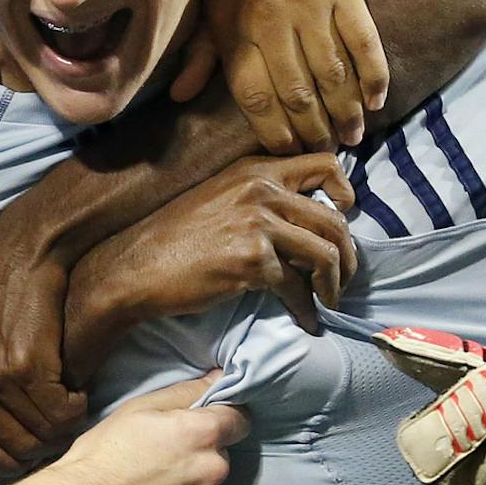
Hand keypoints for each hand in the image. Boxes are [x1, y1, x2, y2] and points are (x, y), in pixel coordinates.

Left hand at [0, 207, 84, 474]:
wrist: (22, 252)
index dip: (9, 462)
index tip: (30, 451)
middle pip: (13, 450)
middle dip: (41, 449)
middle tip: (58, 434)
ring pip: (40, 435)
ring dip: (62, 431)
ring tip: (70, 413)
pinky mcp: (29, 364)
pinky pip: (61, 413)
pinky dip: (75, 411)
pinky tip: (78, 395)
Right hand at [51, 373, 247, 484]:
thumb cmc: (105, 452)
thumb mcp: (139, 409)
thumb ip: (186, 392)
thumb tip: (219, 378)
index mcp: (203, 433)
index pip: (240, 419)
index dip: (223, 419)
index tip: (202, 425)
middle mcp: (215, 469)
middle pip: (221, 454)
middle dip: (200, 454)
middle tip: (163, 459)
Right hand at [71, 154, 355, 340]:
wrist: (136, 267)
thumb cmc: (174, 238)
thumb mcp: (220, 199)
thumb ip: (260, 199)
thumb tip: (303, 221)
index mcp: (255, 170)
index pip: (326, 163)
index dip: (346, 193)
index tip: (346, 218)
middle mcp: (261, 189)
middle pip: (334, 218)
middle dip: (348, 255)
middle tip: (343, 279)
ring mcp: (258, 224)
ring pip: (326, 253)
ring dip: (335, 284)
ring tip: (329, 301)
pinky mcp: (252, 261)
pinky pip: (297, 288)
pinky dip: (306, 309)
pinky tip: (305, 321)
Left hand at [186, 0, 387, 152]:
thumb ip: (201, 49)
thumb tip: (180, 97)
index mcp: (234, 24)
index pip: (253, 96)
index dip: (272, 132)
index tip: (287, 153)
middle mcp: (270, 20)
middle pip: (296, 93)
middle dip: (312, 131)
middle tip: (325, 153)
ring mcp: (311, 4)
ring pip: (332, 75)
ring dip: (345, 113)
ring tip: (352, 138)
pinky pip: (363, 43)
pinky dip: (372, 77)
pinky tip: (376, 102)